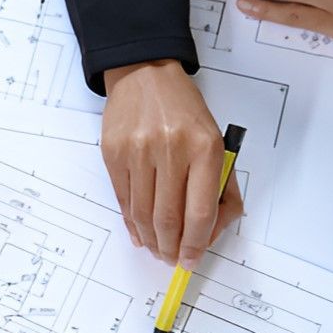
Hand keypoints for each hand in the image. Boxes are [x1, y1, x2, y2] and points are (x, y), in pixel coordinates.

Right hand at [101, 60, 242, 266]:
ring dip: (151, 239)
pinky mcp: (114, 154)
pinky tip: (139, 233)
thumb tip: (208, 231)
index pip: (200, 211)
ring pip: (143, 213)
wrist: (145, 74)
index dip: (196, 243)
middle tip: (173, 259)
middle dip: (171, 247)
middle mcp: (171, 149)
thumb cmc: (183, 110)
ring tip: (157, 249)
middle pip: (168, 218)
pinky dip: (131, 222)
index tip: (193, 258)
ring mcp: (138, 152)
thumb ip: (219, 186)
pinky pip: (123, 199)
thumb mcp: (214, 140)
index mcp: (205, 147)